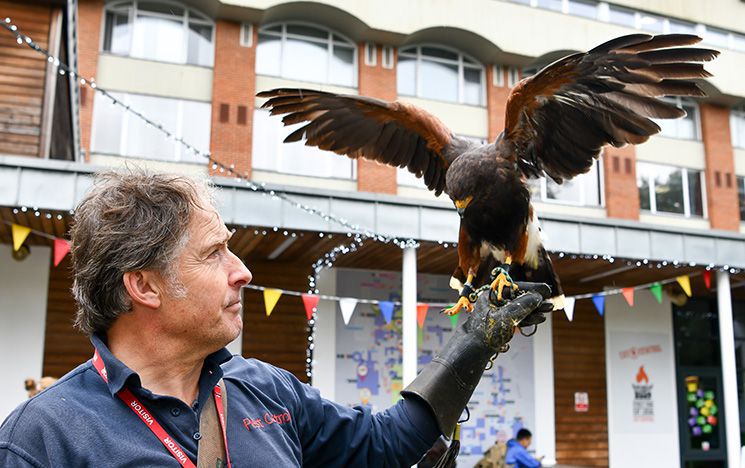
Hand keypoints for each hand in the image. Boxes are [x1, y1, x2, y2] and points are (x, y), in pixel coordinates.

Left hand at [401, 281, 552, 436]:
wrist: (470, 354)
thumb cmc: (484, 333)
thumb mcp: (506, 317)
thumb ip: (522, 305)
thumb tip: (537, 296)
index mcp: (490, 295)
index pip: (513, 287)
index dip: (531, 288)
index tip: (545, 290)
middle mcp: (493, 303)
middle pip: (517, 298)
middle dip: (534, 301)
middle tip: (550, 302)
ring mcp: (495, 315)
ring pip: (518, 309)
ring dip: (533, 310)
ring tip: (547, 311)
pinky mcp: (498, 326)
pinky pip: (515, 319)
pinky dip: (526, 319)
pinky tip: (538, 319)